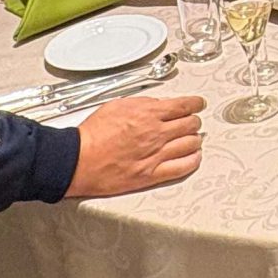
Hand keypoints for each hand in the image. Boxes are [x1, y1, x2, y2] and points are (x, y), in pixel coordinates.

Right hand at [64, 94, 205, 197]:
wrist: (78, 159)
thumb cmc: (92, 134)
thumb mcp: (117, 105)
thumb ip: (143, 103)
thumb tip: (159, 104)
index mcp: (148, 114)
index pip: (184, 105)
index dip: (196, 103)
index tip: (198, 104)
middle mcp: (156, 134)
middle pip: (191, 124)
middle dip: (194, 121)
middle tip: (192, 122)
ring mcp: (156, 155)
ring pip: (191, 144)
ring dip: (194, 140)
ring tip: (192, 139)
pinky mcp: (152, 174)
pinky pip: (183, 167)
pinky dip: (193, 160)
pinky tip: (193, 157)